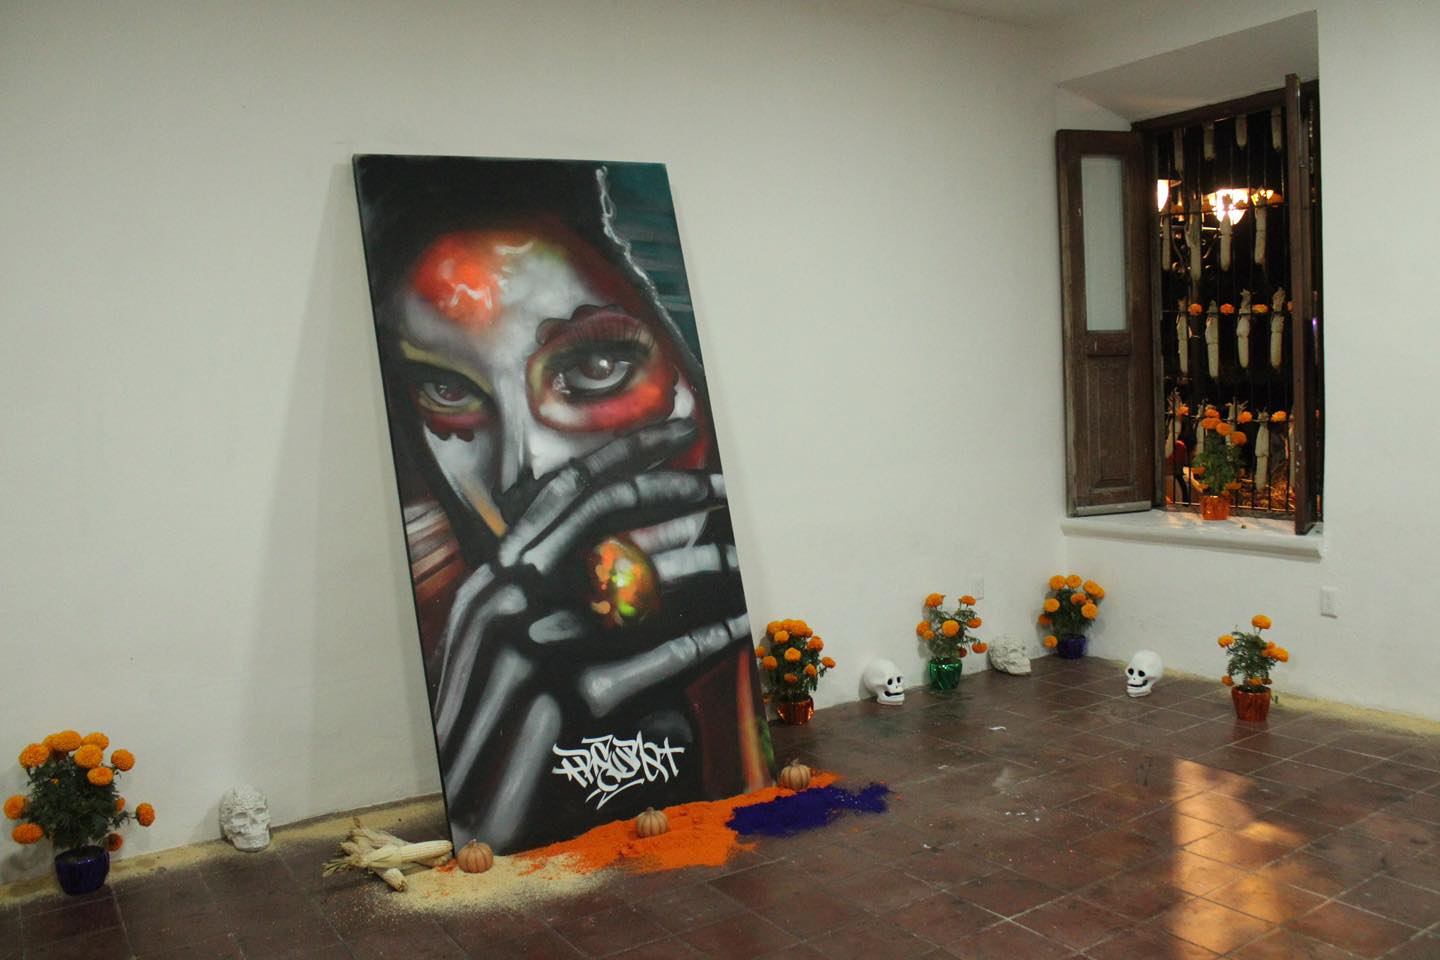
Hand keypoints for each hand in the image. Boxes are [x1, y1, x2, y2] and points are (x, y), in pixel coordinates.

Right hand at [431, 418, 747, 849]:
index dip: (623, 453)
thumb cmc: (493, 733)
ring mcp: (536, 647)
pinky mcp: (572, 699)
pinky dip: (705, 635)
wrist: (473, 813)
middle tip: (719, 484)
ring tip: (737, 556)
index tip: (675, 431)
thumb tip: (627, 564)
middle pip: (605, 510)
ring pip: (645, 580)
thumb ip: (540, 599)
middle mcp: (508, 601)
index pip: (563, 491)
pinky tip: (735, 623)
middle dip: (673, 487)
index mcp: (492, 583)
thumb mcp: (494, 652)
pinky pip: (661, 654)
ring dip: (703, 564)